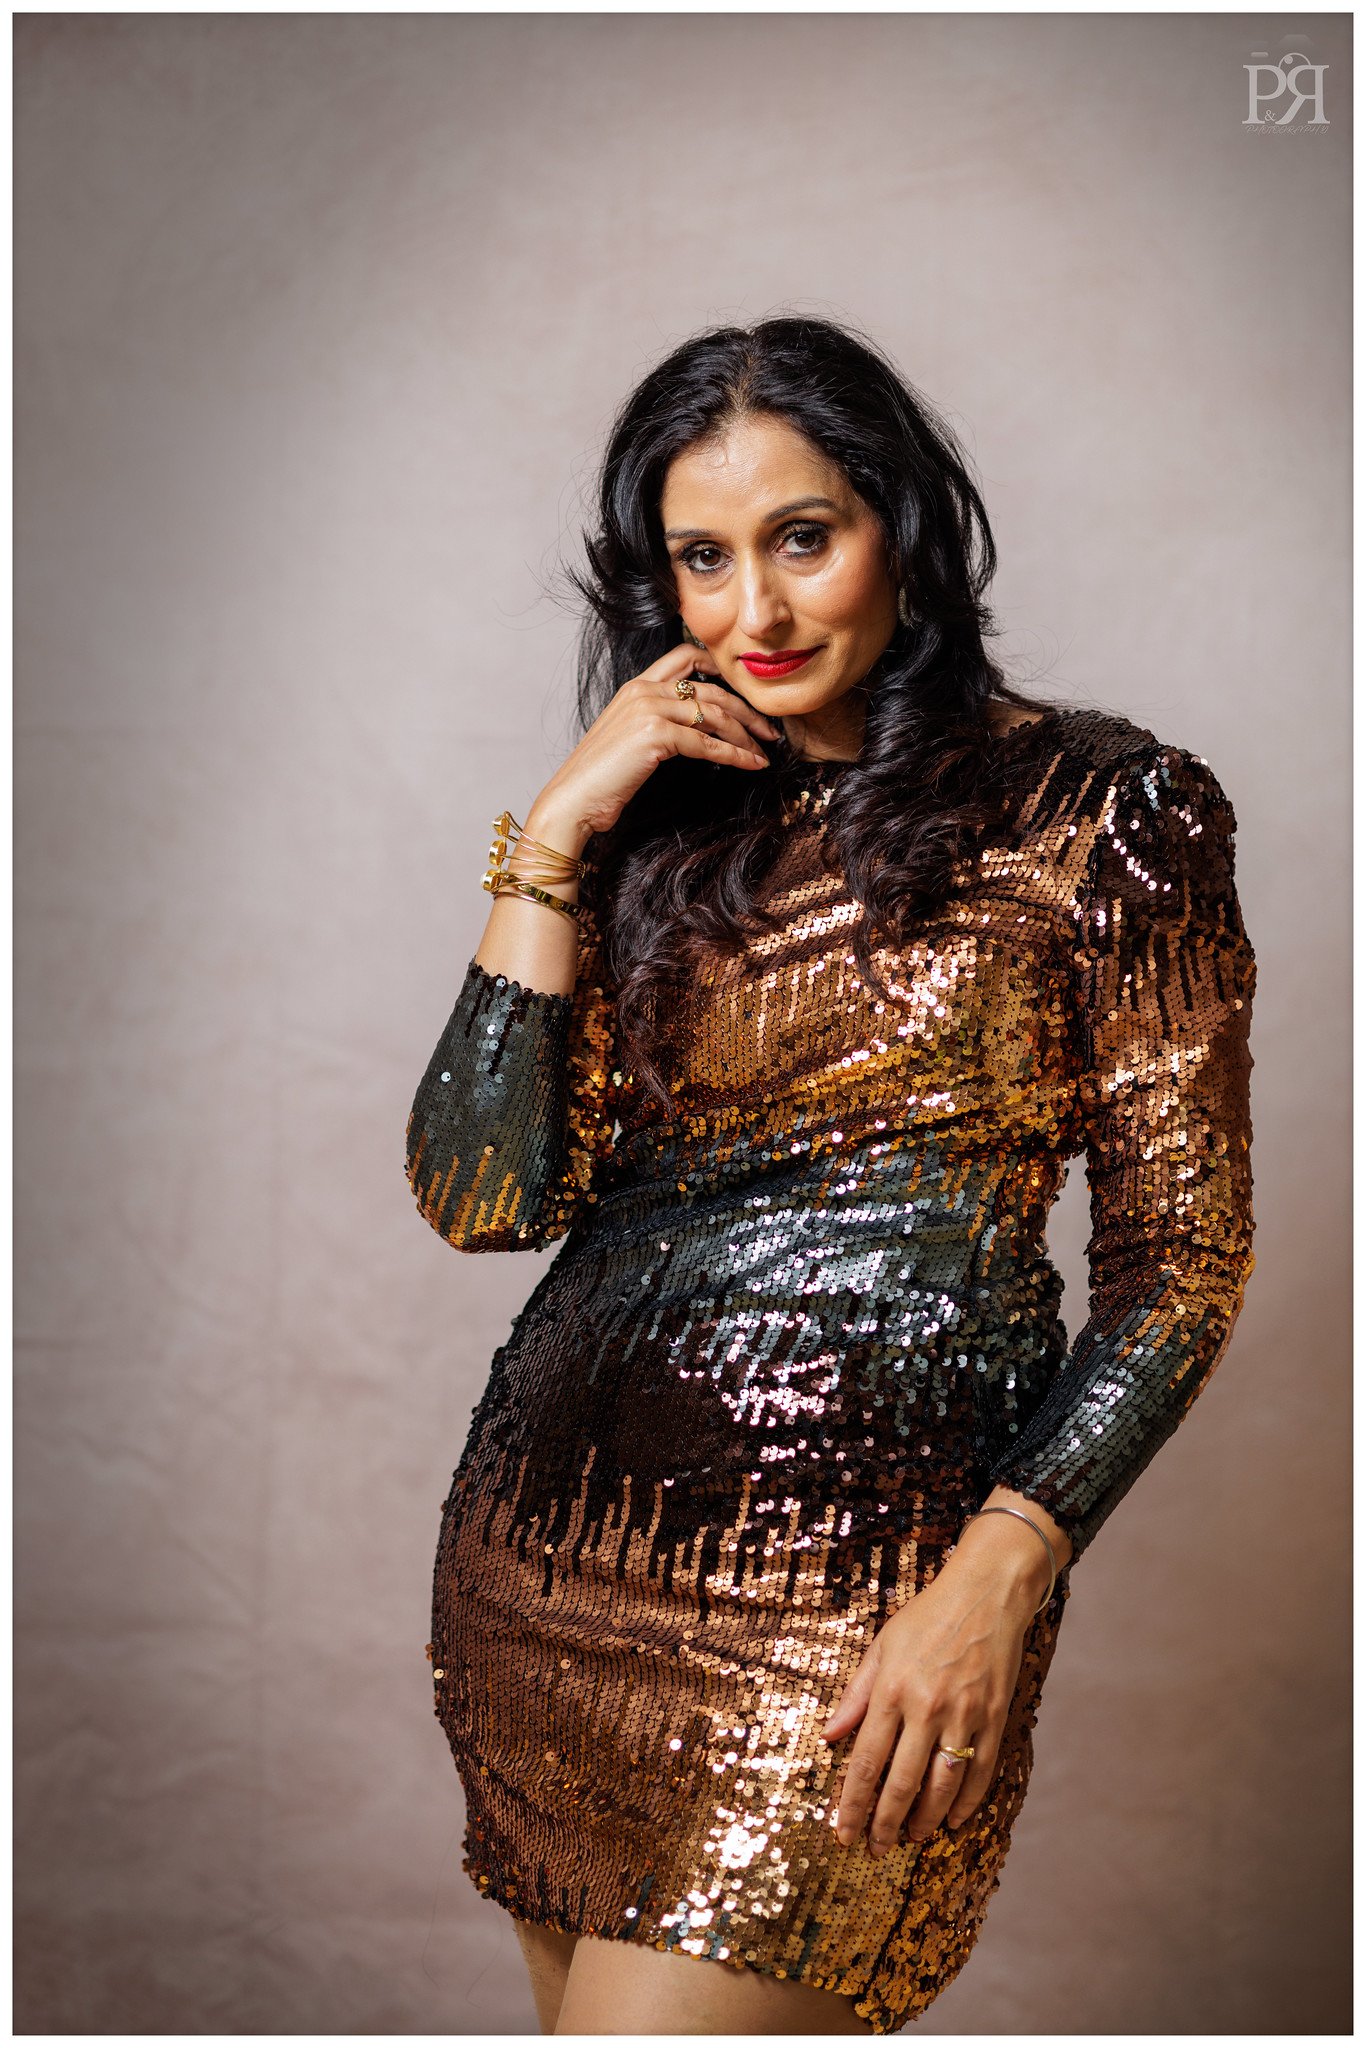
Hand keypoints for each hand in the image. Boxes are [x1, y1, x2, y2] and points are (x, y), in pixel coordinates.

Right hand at [527, 641, 781, 847]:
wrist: (573, 799)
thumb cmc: (600, 778)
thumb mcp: (628, 738)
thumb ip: (655, 722)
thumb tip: (690, 729)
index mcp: (636, 686)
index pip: (685, 656)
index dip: (719, 667)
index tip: (744, 691)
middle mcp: (643, 690)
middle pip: (710, 686)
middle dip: (746, 707)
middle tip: (769, 729)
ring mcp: (648, 709)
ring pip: (714, 713)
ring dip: (746, 733)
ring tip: (765, 751)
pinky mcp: (655, 734)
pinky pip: (707, 742)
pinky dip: (735, 754)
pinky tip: (752, 764)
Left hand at [819, 1547, 1039, 1855]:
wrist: (986, 1594)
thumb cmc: (928, 1617)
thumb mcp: (882, 1647)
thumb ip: (856, 1695)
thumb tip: (828, 1737)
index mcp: (892, 1690)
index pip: (866, 1761)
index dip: (853, 1804)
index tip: (843, 1833)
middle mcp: (927, 1707)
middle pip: (902, 1782)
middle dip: (885, 1823)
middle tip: (876, 1849)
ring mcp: (964, 1716)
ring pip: (942, 1785)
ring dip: (924, 1819)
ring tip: (911, 1838)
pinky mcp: (994, 1719)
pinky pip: (980, 1773)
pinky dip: (967, 1803)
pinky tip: (953, 1820)